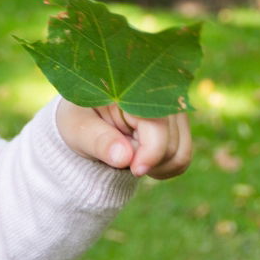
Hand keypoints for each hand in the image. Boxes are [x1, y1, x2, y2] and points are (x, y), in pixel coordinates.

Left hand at [55, 99, 191, 178]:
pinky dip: (163, 167)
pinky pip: (182, 157)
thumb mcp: (77, 128)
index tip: (133, 170)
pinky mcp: (178, 124)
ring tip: (128, 159)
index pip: (159, 128)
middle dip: (145, 162)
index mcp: (135, 90)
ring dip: (155, 167)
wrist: (84, 118)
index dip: (150, 155)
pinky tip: (141, 161)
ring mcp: (174, 110)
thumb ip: (98, 141)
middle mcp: (162, 96)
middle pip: (171, 146)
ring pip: (180, 154)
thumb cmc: (78, 119)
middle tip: (118, 156)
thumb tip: (124, 158)